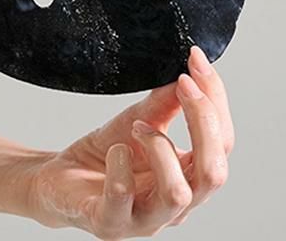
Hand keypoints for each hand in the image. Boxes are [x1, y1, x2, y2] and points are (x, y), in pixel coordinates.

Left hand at [22, 46, 233, 238]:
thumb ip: (167, 102)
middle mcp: (177, 204)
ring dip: (159, 147)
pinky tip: (115, 150)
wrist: (62, 177)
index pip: (223, 142)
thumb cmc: (108, 151)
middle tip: (182, 83)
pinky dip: (120, 165)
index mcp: (190, 176)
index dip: (215, 99)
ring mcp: (145, 220)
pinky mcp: (111, 224)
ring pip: (177, 193)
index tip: (195, 61)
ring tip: (137, 125)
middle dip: (203, 120)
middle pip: (214, 172)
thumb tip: (190, 72)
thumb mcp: (142, 118)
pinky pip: (123, 196)